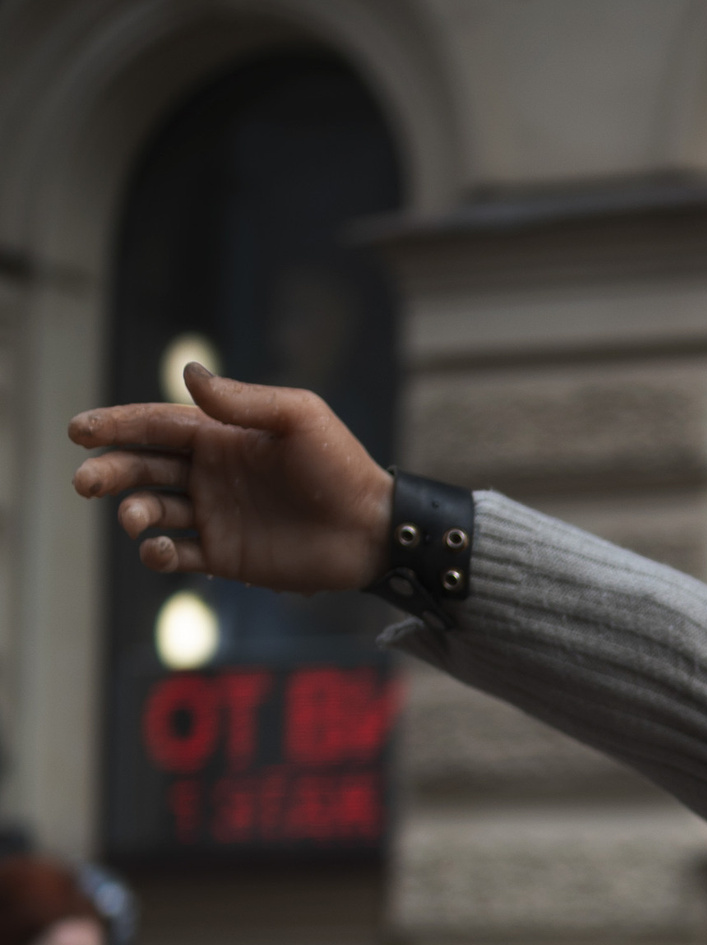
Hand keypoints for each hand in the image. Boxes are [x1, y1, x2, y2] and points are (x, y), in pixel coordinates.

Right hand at [70, 365, 392, 596]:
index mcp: (220, 435)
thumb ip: (243, 401)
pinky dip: (161, 554)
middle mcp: (210, 474)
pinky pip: (181, 556)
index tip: (80, 430)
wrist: (373, 529)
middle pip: (144, 467)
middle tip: (86, 481)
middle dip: (110, 471)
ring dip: (135, 512)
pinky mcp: (228, 557)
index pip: (155, 425)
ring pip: (156, 510)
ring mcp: (217, 516)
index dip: (116, 425)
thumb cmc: (340, 465)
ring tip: (133, 516)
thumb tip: (187, 373)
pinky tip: (159, 550)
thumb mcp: (297, 417)